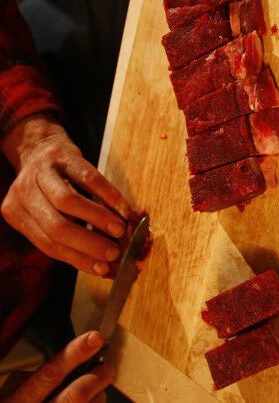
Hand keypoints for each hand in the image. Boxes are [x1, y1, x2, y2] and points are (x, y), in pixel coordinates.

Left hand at [1, 114, 130, 274]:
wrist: (41, 147)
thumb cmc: (49, 189)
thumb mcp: (48, 212)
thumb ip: (70, 235)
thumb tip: (105, 263)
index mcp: (17, 214)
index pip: (48, 245)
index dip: (78, 259)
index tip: (103, 269)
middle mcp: (23, 194)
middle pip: (56, 227)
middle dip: (89, 243)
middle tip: (114, 253)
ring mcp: (42, 172)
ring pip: (68, 202)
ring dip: (98, 219)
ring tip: (119, 230)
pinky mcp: (63, 156)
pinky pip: (88, 178)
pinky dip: (108, 195)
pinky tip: (123, 208)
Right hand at [3, 331, 113, 401]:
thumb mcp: (17, 389)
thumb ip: (42, 373)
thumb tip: (76, 354)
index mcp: (19, 400)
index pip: (51, 373)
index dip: (76, 353)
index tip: (95, 338)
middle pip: (77, 395)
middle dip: (98, 377)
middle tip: (107, 367)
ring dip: (99, 393)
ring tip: (97, 387)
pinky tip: (90, 400)